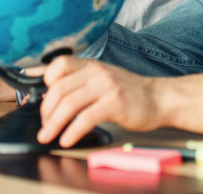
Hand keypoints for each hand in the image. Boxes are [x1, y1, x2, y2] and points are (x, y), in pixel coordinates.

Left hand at [37, 57, 164, 146]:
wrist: (160, 98)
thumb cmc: (129, 92)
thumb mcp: (103, 79)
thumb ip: (81, 82)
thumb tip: (51, 92)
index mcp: (91, 65)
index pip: (59, 64)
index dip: (45, 81)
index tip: (42, 99)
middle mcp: (97, 72)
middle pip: (59, 88)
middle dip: (46, 111)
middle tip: (44, 126)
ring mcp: (106, 86)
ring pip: (69, 103)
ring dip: (54, 123)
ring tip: (48, 136)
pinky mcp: (115, 103)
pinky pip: (86, 117)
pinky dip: (72, 131)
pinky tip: (67, 139)